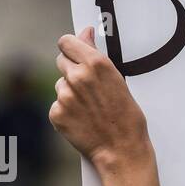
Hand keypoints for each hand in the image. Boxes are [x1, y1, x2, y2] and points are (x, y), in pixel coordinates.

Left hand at [51, 27, 150, 172]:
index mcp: (96, 64)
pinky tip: (83, 119)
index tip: (74, 52)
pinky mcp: (57, 113)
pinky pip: (57, 104)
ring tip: (90, 108)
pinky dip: (66, 111)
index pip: (67, 41)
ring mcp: (65, 96)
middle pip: (61, 61)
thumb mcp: (118, 80)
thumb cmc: (127, 119)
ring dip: (70, 92)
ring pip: (60, 85)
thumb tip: (85, 34)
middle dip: (71, 69)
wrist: (122, 151)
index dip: (71, 47)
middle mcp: (78, 77)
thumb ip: (96, 55)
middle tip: (87, 87)